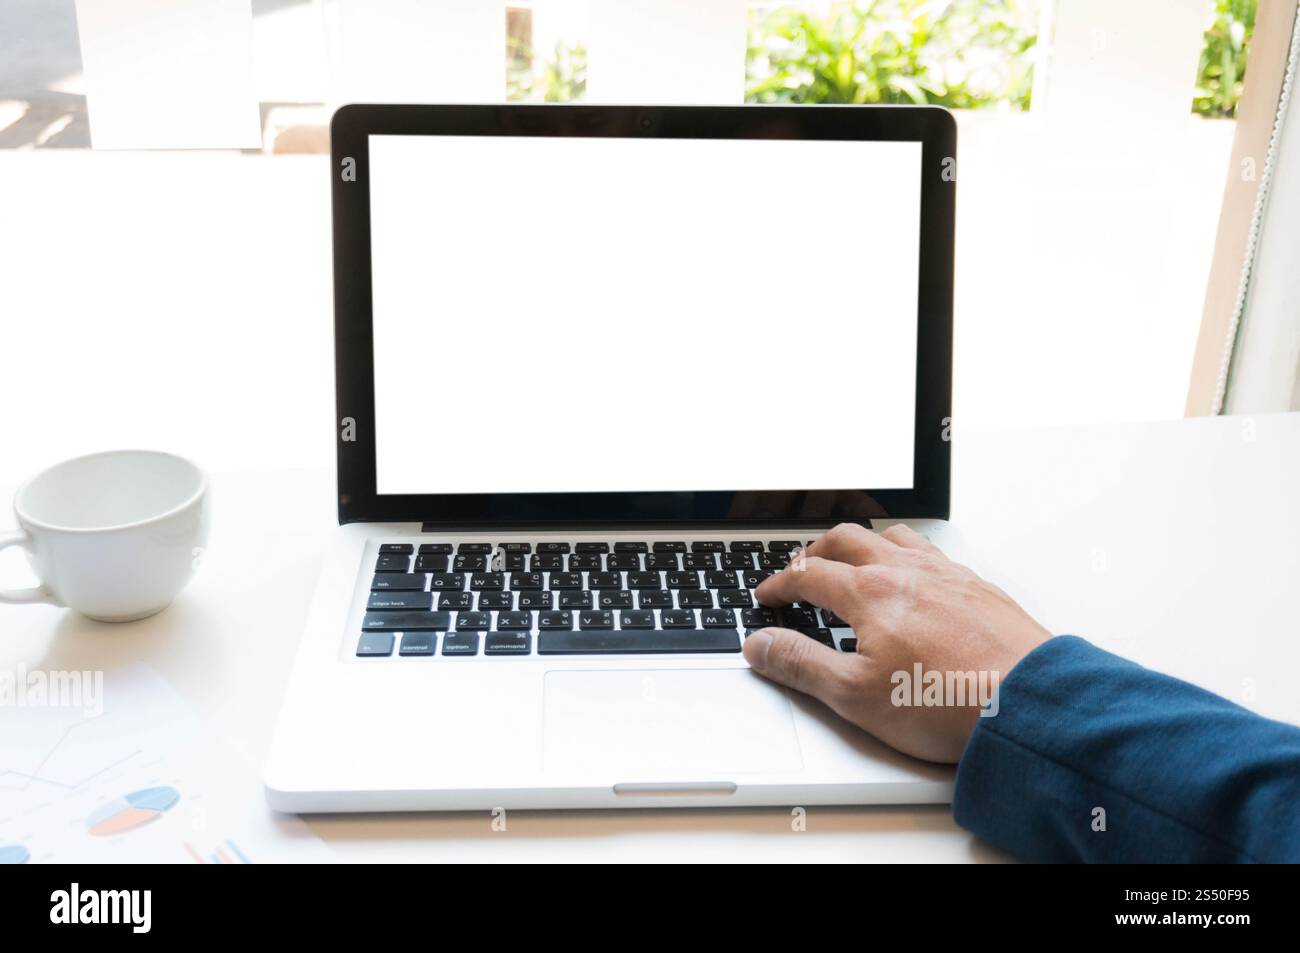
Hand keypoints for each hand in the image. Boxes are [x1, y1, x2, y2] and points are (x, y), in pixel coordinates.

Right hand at [744, 523, 1049, 762]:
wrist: (1028, 702)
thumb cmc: (946, 701)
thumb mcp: (854, 695)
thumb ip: (800, 664)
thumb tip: (759, 645)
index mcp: (869, 593)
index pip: (808, 575)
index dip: (780, 584)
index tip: (768, 595)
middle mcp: (905, 572)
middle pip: (847, 540)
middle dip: (815, 551)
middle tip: (801, 568)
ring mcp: (945, 575)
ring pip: (893, 537)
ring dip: (863, 543)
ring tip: (853, 558)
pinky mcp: (977, 587)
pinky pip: (933, 552)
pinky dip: (907, 554)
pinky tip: (915, 576)